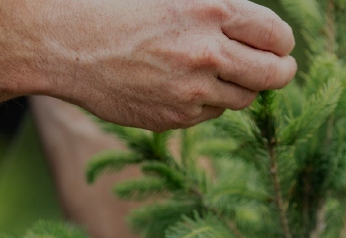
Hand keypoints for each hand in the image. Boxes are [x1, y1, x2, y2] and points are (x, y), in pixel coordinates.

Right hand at [35, 0, 297, 130]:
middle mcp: (207, 52)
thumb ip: (218, 9)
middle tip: (276, 68)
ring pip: (245, 99)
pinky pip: (212, 114)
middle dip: (279, 71)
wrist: (64, 42)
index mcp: (211, 9)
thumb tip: (255, 29)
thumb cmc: (115, 5)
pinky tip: (184, 84)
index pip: (277, 36)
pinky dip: (208, 102)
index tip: (276, 45)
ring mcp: (192, 91)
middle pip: (273, 75)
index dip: (281, 42)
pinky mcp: (174, 118)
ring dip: (241, 87)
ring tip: (220, 72)